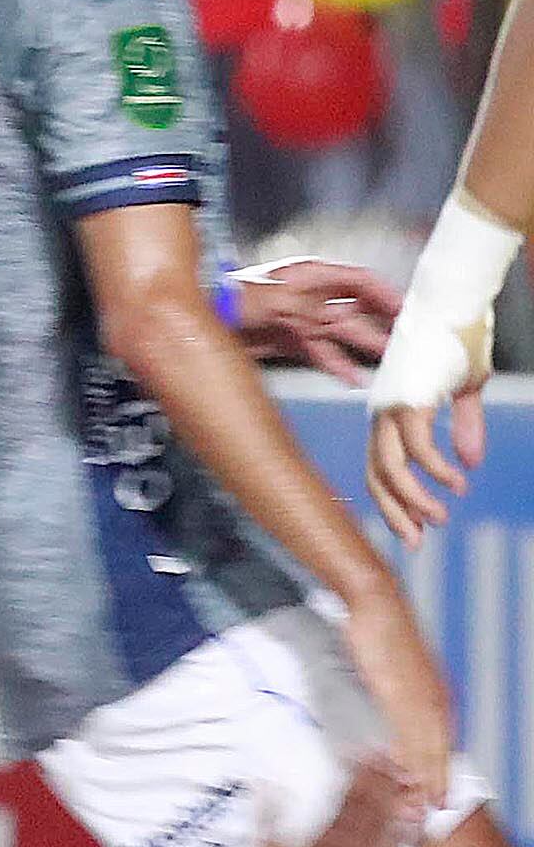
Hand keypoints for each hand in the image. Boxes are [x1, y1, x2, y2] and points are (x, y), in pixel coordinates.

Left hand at [228, 256, 400, 385]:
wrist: (204, 319)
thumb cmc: (231, 297)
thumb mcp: (272, 298)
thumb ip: (306, 306)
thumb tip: (331, 316)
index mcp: (310, 278)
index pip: (358, 281)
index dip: (384, 294)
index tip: (407, 310)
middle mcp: (311, 298)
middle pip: (357, 310)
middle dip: (382, 324)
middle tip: (408, 341)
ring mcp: (303, 321)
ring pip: (344, 335)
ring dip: (366, 348)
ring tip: (390, 362)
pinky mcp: (292, 342)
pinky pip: (323, 355)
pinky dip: (339, 366)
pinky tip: (355, 379)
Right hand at [264, 757, 420, 846]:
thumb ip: (267, 819)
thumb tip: (267, 786)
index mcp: (324, 842)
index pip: (344, 799)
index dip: (357, 773)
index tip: (364, 751)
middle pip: (371, 809)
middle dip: (382, 780)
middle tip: (393, 755)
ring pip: (386, 829)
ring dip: (396, 802)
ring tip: (406, 780)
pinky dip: (403, 835)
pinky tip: (411, 820)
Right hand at [343, 595, 457, 799]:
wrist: (378, 605)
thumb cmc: (384, 633)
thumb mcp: (397, 673)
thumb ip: (400, 698)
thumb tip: (396, 726)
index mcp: (438, 699)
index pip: (441, 746)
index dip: (439, 775)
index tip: (435, 801)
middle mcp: (436, 702)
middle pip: (437, 753)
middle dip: (433, 785)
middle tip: (427, 813)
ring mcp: (421, 698)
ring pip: (426, 748)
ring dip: (423, 778)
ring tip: (417, 803)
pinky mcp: (401, 694)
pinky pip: (407, 733)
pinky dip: (408, 757)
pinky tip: (403, 771)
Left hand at [367, 302, 493, 540]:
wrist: (453, 305)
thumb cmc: (453, 341)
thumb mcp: (462, 391)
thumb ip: (462, 427)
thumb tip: (469, 463)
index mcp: (388, 413)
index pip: (379, 467)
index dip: (394, 501)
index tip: (414, 529)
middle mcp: (382, 412)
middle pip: (377, 474)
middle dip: (396, 512)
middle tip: (416, 542)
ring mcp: (392, 405)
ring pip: (391, 466)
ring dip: (414, 497)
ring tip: (439, 516)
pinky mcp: (410, 398)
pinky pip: (418, 445)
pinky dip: (434, 469)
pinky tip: (456, 483)